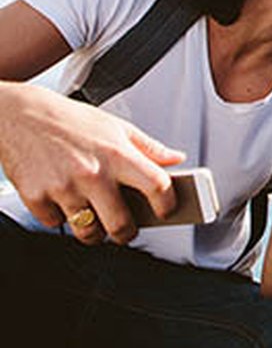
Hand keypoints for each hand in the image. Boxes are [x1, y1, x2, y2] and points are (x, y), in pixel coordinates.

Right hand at [0, 83, 184, 244]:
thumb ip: (149, 147)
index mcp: (118, 154)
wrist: (19, 114)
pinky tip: (63, 200)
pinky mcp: (36, 197)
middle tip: (126, 227)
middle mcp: (92, 173)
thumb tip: (176, 159)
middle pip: (122, 225)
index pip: (157, 187)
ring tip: (95, 216)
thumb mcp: (116, 127)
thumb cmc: (70, 120)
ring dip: (94, 231)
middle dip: (127, 233)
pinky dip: (61, 218)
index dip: (168, 205)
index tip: (166, 211)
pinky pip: (56, 224)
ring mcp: (64, 188)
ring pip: (88, 232)